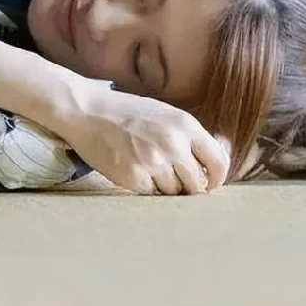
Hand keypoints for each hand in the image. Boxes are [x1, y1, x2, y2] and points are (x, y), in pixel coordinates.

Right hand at [49, 79, 230, 194]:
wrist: (86, 111)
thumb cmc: (126, 113)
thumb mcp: (165, 114)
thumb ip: (189, 137)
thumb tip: (212, 165)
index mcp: (186, 125)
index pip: (219, 162)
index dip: (216, 178)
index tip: (209, 184)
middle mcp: (173, 144)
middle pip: (197, 184)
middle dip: (187, 186)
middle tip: (172, 179)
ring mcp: (153, 161)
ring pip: (174, 192)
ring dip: (164, 187)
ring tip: (147, 168)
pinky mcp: (134, 176)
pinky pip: (152, 194)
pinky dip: (145, 188)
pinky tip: (133, 170)